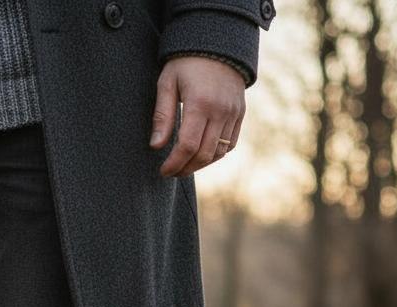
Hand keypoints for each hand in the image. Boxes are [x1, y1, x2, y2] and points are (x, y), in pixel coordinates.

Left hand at [150, 57, 245, 177]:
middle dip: (185, 168)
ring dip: (200, 164)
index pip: (187, 146)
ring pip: (218, 152)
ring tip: (184, 166)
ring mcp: (233, 113)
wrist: (219, 43)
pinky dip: (215, 154)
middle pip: (204, 154)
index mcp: (200, 103)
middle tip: (171, 172)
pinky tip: (201, 155)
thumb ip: (162, 116)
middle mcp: (220, 110)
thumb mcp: (168, 84)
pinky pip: (230, 144)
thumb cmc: (186, 63)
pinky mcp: (240, 113)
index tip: (163, 171)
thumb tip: (156, 146)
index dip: (174, 163)